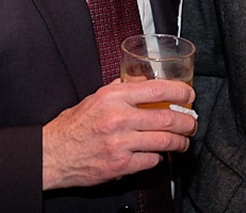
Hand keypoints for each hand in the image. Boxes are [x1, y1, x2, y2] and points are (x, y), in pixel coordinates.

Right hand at [42, 78, 196, 189]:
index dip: (179, 91)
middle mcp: (119, 118)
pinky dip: (159, 157)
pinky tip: (158, 154)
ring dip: (180, 142)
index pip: (157, 89)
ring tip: (183, 141)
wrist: (53, 154)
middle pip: (167, 118)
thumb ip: (120, 89)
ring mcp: (120, 143)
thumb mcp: (95, 97)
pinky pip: (151, 160)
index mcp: (113, 97)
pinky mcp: (120, 165)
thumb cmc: (73, 126)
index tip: (189, 95)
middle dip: (187, 122)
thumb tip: (141, 81)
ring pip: (164, 141)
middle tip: (192, 123)